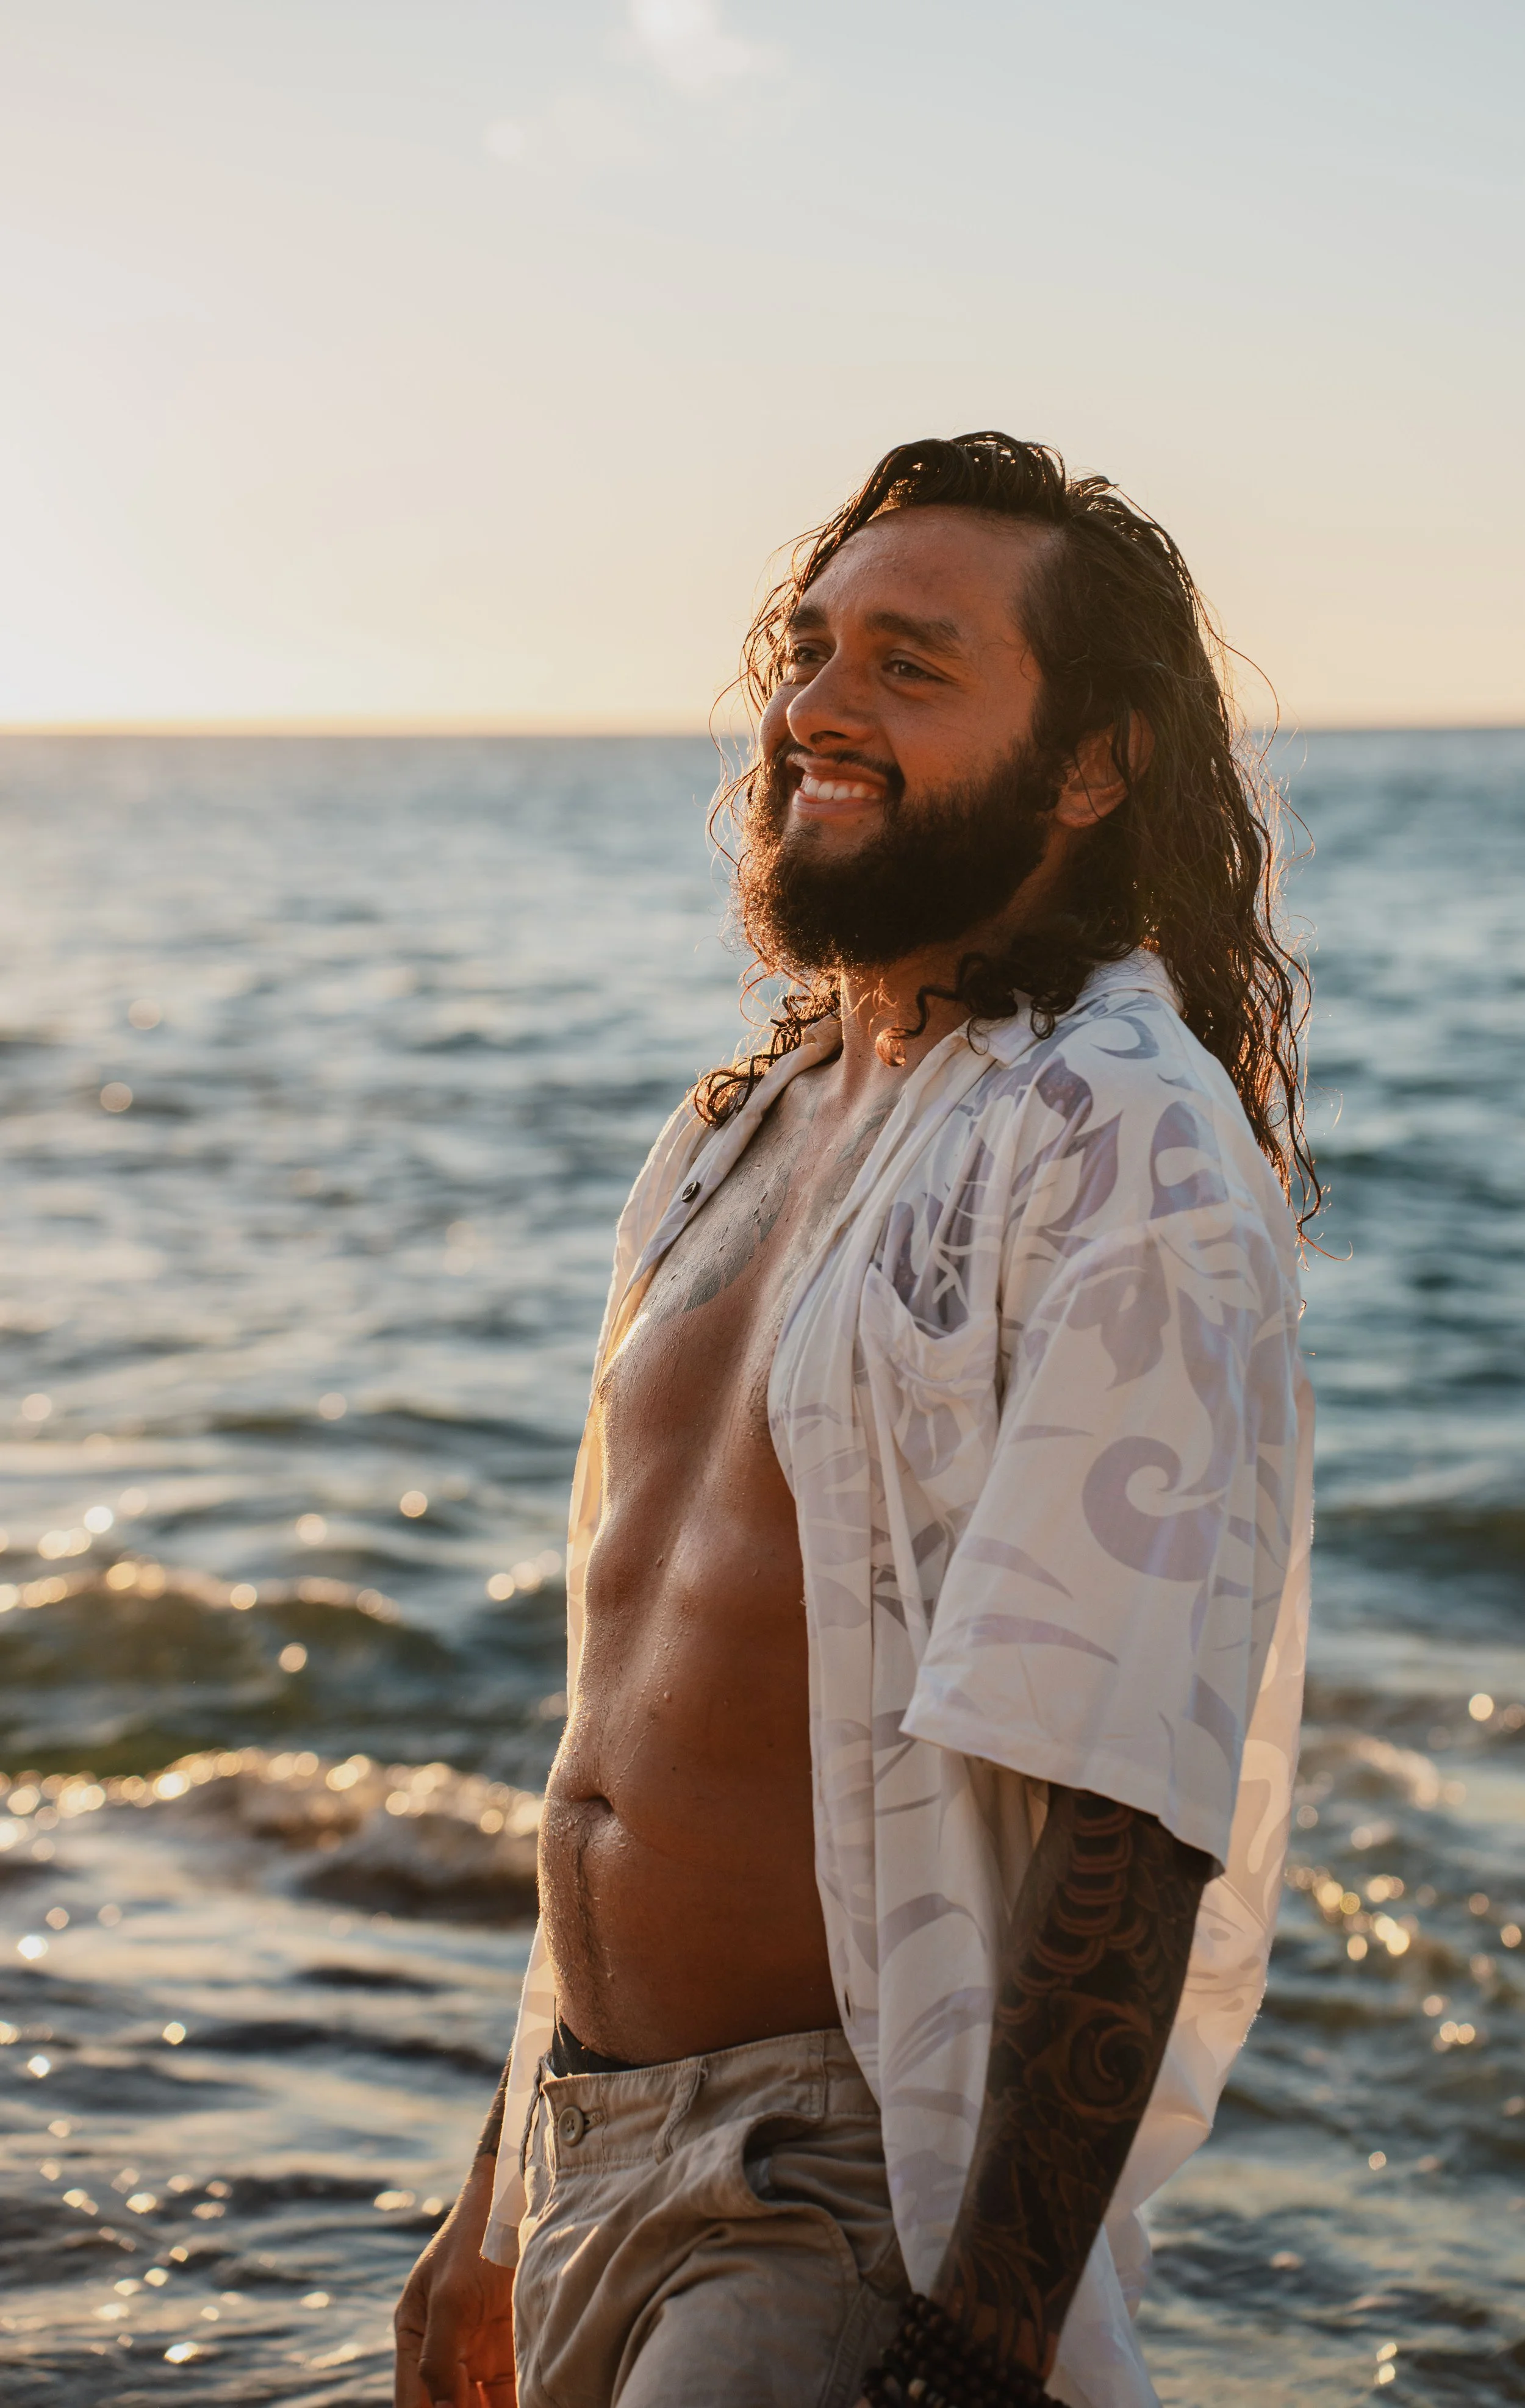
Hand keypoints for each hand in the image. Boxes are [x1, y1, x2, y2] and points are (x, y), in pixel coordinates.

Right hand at [394, 2156, 517, 2407]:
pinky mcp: (510, 2345)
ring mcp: (477, 2348)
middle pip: (447, 2404)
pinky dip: (515, 2404)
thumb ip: (439, 2358)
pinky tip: (536, 2406)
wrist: (519, 2197)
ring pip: (481, 2403)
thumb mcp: (451, 2297)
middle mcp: (443, 2346)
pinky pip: (509, 2391)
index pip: (413, 2399)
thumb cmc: (475, 2237)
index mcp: (414, 2333)